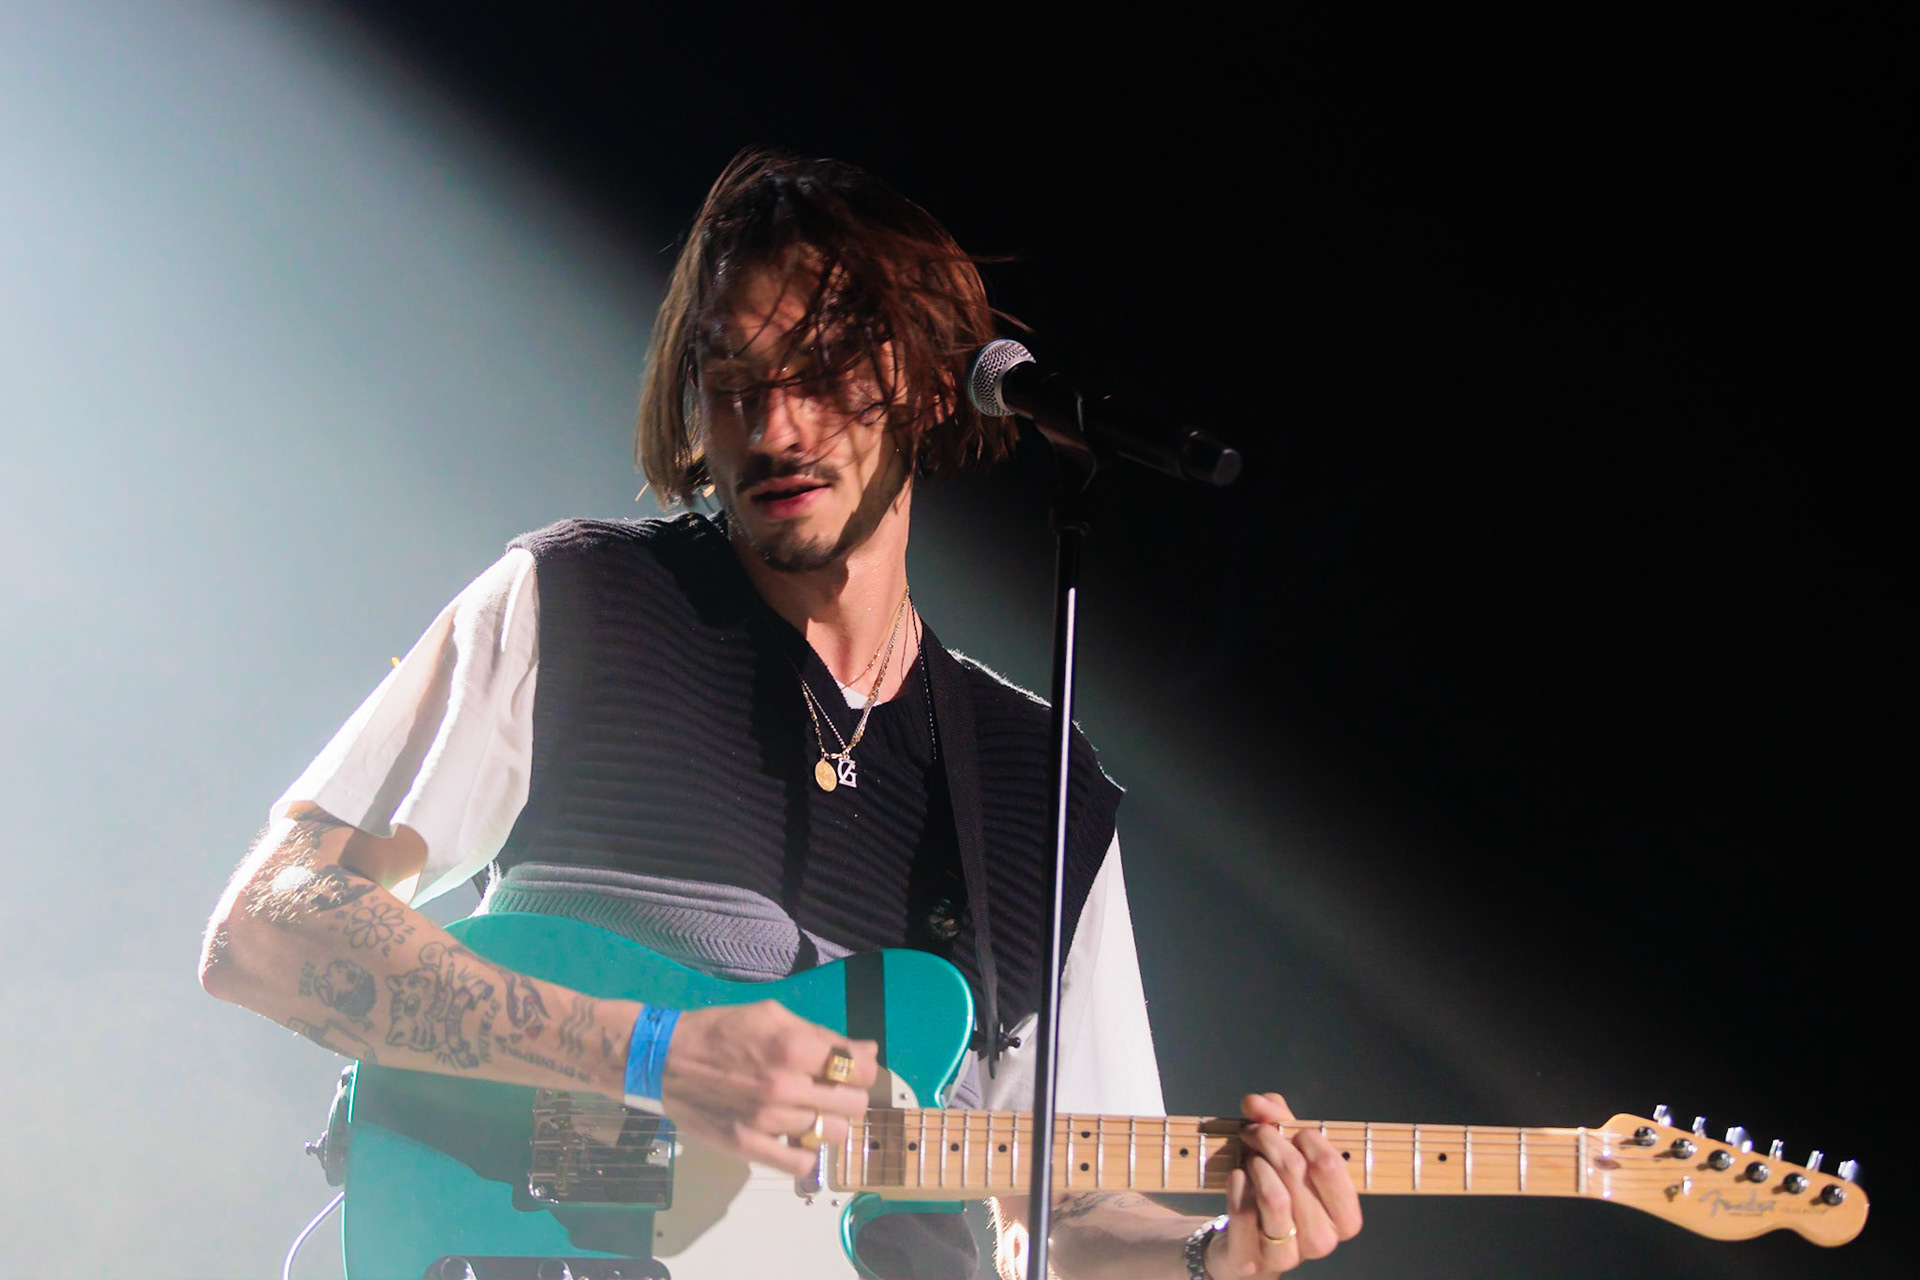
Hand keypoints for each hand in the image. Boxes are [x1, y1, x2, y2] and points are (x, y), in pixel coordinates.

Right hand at [659, 1000, 878, 1176]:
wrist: (664, 1059)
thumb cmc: (721, 1031)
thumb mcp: (772, 1016)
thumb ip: (822, 1035)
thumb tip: (867, 1051)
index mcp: (793, 1047)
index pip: (860, 1069)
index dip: (862, 1068)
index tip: (850, 1069)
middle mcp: (784, 1086)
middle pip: (852, 1105)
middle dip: (849, 1095)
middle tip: (831, 1091)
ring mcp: (766, 1121)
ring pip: (831, 1135)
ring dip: (828, 1123)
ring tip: (811, 1112)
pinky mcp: (747, 1146)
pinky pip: (800, 1164)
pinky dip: (806, 1153)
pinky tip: (796, 1137)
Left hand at [1208, 1093, 1361, 1277]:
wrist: (1245, 1241)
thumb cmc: (1276, 1190)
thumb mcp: (1284, 1149)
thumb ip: (1275, 1118)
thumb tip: (1256, 1103)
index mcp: (1344, 1217)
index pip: (1329, 1165)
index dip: (1305, 1136)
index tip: (1288, 1128)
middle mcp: (1322, 1241)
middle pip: (1296, 1173)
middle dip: (1270, 1141)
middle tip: (1254, 1132)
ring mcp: (1289, 1257)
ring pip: (1274, 1197)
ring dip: (1256, 1164)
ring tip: (1250, 1157)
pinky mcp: (1253, 1262)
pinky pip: (1245, 1214)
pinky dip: (1237, 1186)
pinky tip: (1237, 1176)